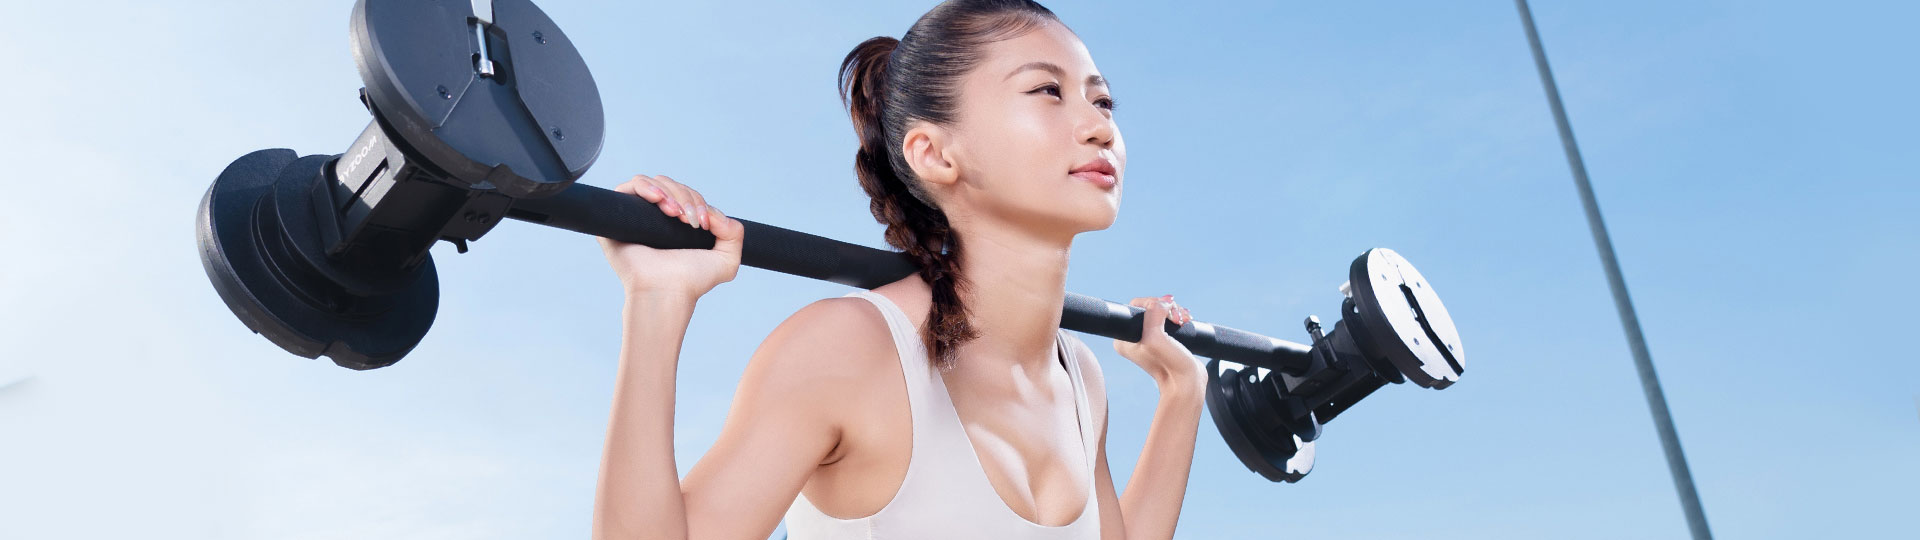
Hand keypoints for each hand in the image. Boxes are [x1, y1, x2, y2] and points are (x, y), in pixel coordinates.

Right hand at [597, 174, 744, 301]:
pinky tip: (659, 201)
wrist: (667, 291)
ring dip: (670, 193)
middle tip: (690, 221)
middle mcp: (655, 219)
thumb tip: (716, 214)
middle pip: (672, 185)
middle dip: (686, 197)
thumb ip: (735, 233)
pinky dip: (647, 187)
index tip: (702, 223)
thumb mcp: (727, 260)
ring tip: (675, 213)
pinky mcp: (617, 218)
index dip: (697, 201)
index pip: (686, 194)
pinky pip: (630, 188)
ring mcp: (636, 217)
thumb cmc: (691, 281)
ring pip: (654, 183)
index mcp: (676, 224)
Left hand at [1113, 294, 1203, 385]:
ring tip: (1184, 320)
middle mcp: (1134, 338)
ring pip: (1161, 312)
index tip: (1168, 312)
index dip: (1153, 303)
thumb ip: (1153, 314)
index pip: (1135, 306)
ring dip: (1175, 311)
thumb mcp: (1155, 337)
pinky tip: (1185, 321)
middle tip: (1178, 318)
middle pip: (1150, 307)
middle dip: (1167, 307)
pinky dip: (1178, 317)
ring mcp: (1149, 339)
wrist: (1186, 383)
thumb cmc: (1170, 365)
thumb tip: (1162, 302)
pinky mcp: (1163, 341)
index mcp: (1124, 338)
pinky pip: (1169, 320)